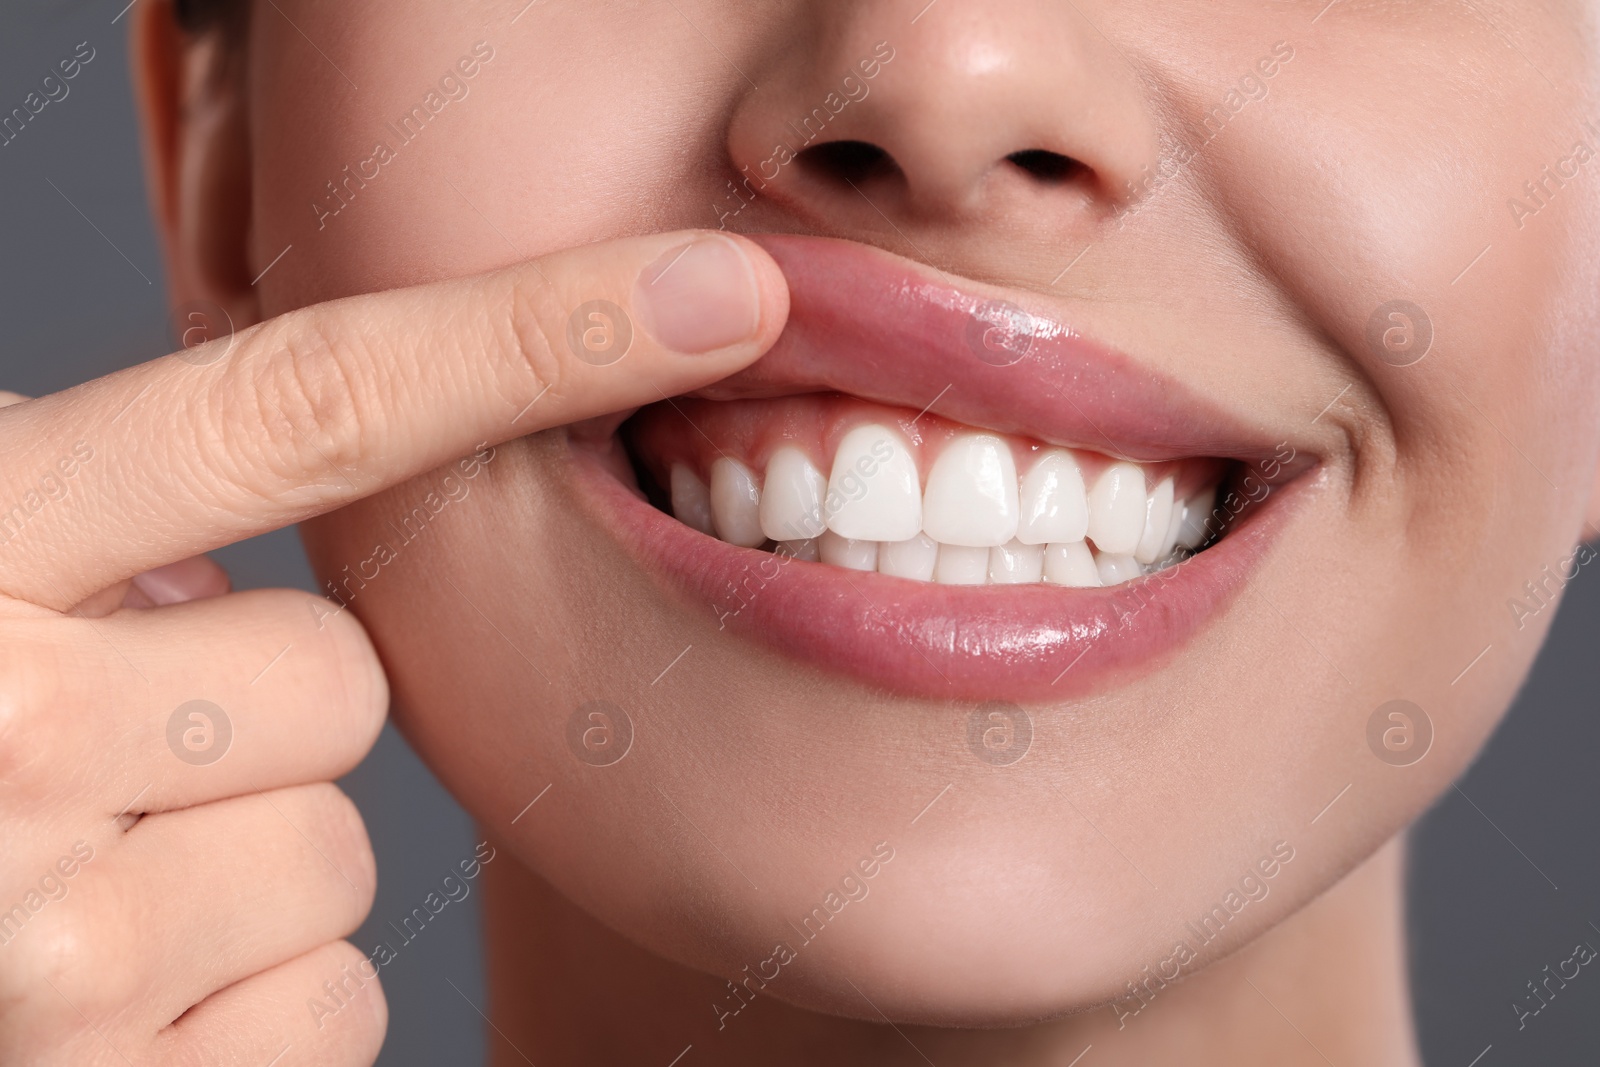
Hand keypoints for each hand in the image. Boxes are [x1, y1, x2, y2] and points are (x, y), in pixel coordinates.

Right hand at [0, 232, 786, 1064]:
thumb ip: (86, 539)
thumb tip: (261, 569)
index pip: (309, 405)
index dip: (533, 331)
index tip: (721, 288)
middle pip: (341, 684)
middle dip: (245, 716)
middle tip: (92, 749)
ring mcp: (48, 956)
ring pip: (336, 862)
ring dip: (230, 870)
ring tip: (64, 882)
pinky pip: (323, 1013)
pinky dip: (236, 1008)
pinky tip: (97, 999)